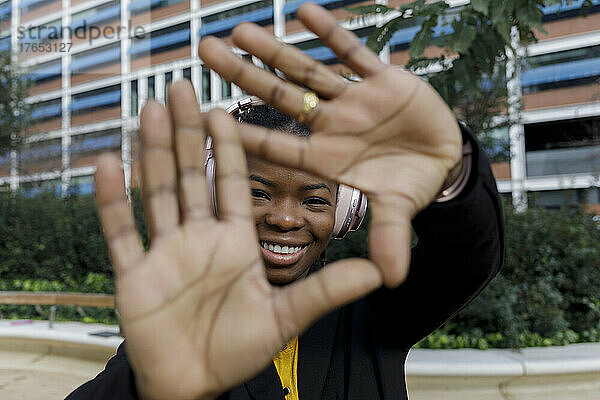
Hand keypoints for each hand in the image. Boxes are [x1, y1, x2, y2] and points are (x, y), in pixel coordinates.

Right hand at [95, 81, 380, 399]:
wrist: (196, 384)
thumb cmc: (240, 349)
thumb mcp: (287, 316)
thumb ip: (326, 291)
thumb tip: (377, 273)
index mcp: (235, 242)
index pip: (232, 183)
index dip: (227, 147)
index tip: (223, 111)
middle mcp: (199, 238)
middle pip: (190, 175)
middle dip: (184, 133)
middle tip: (179, 88)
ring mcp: (165, 252)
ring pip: (157, 192)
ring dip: (150, 152)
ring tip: (146, 109)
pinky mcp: (135, 274)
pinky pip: (122, 231)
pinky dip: (113, 200)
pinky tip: (107, 163)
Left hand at [198, 3, 462, 286]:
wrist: (441, 161)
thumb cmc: (410, 187)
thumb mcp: (399, 212)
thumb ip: (390, 237)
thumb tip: (391, 279)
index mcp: (328, 160)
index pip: (278, 145)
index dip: (245, 133)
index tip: (206, 118)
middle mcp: (332, 126)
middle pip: (280, 97)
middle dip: (245, 75)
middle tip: (205, 52)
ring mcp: (354, 101)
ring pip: (308, 70)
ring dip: (277, 49)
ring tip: (242, 29)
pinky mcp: (383, 80)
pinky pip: (354, 51)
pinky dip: (333, 34)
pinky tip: (304, 12)